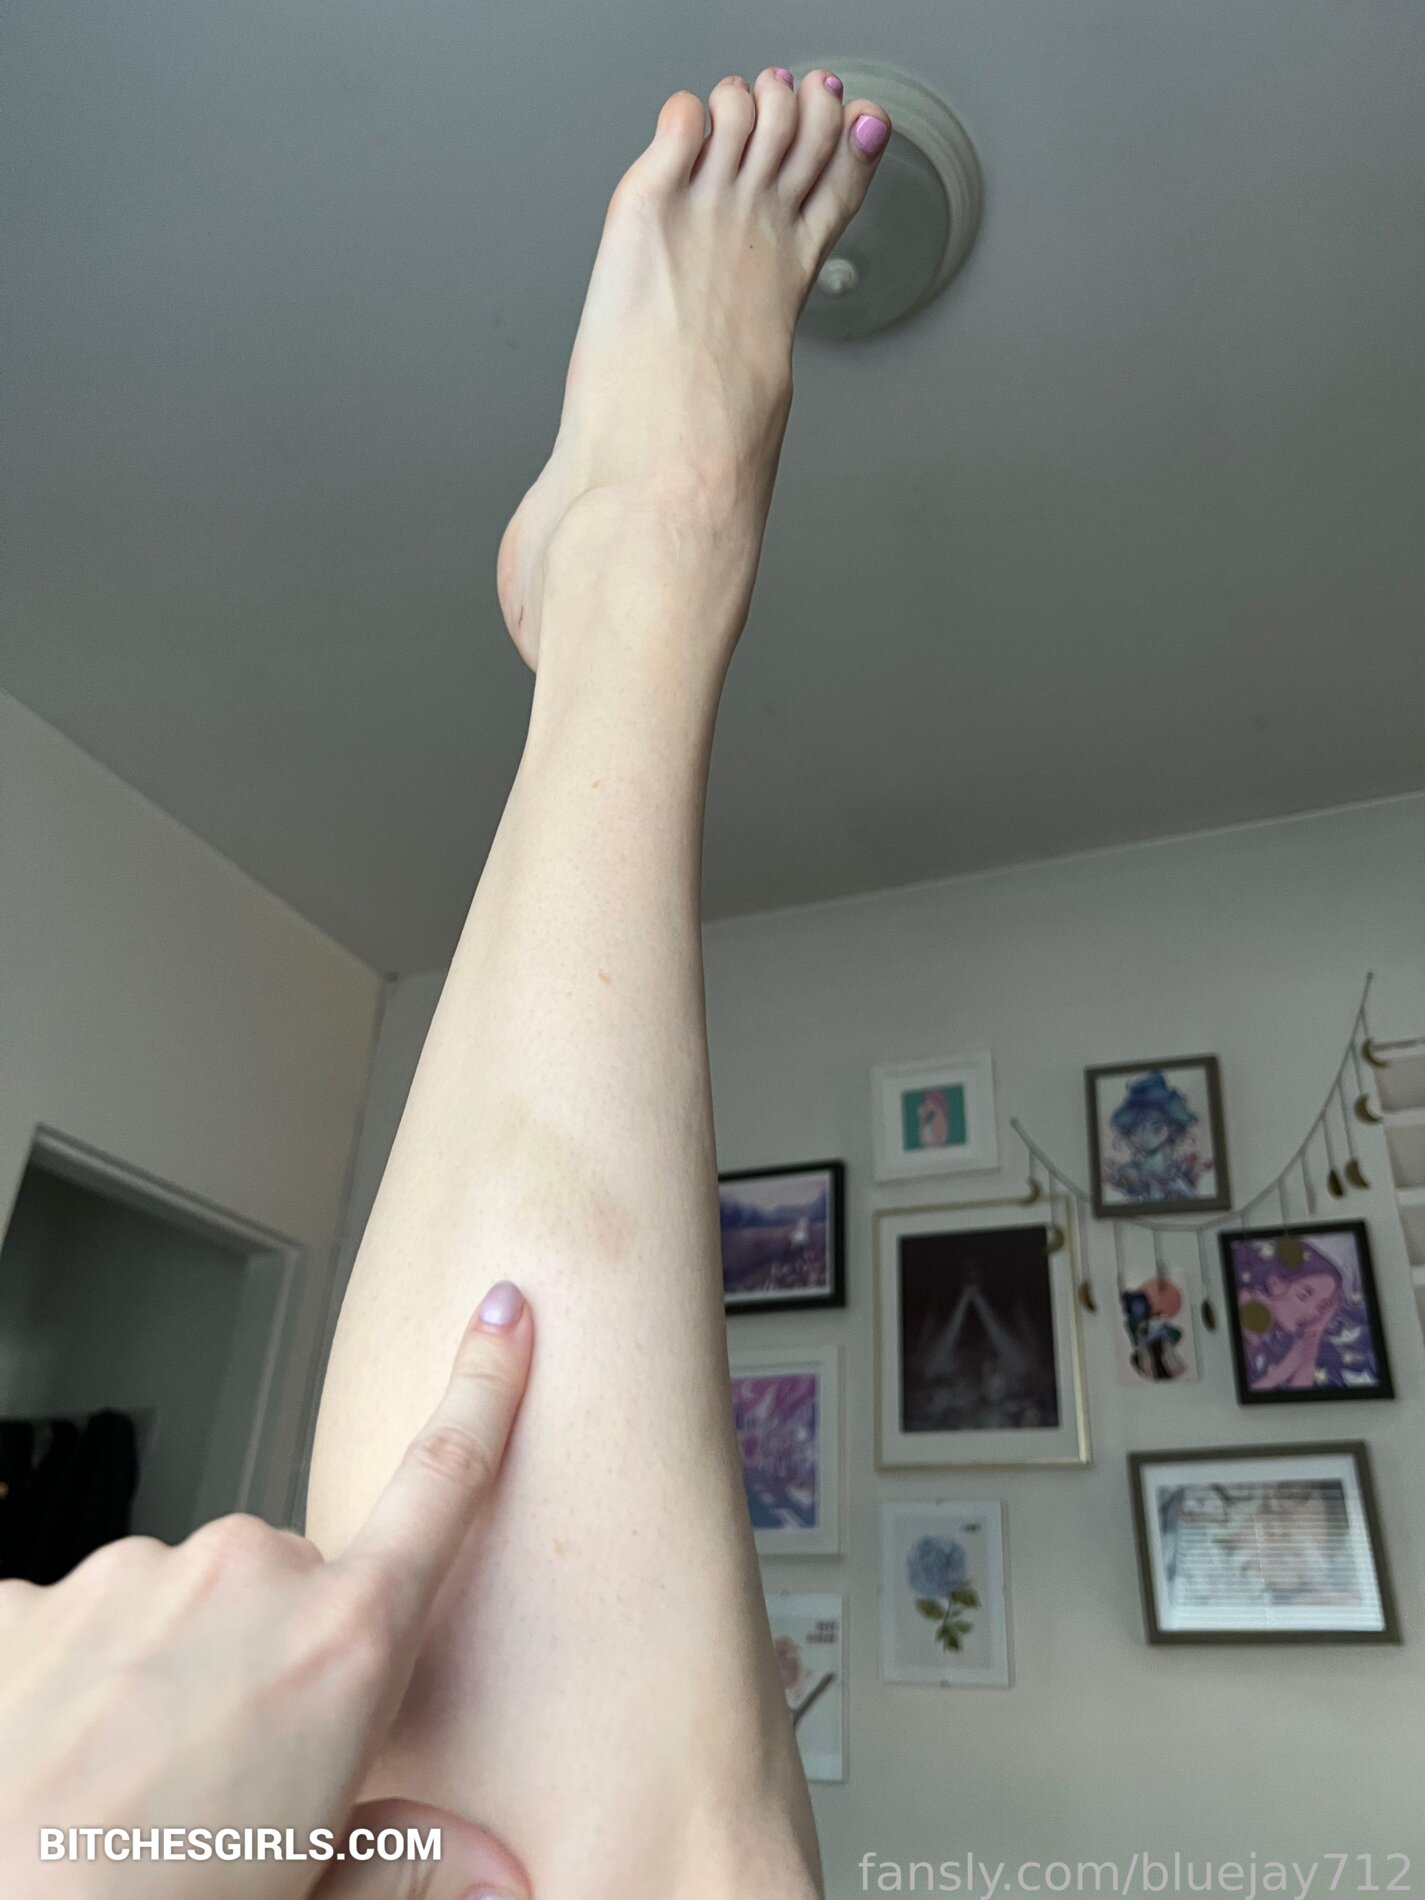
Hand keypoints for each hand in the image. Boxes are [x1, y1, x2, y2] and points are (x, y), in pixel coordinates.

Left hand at [0, 1281, 534, 1898]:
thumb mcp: (315, 1899)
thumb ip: (408, 1858)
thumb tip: (497, 1869)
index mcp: (343, 1648)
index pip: (443, 1483)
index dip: (485, 1388)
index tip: (503, 1314)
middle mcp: (241, 1579)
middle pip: (289, 1580)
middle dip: (272, 1654)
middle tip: (229, 1777)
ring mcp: (123, 1580)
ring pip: (176, 1603)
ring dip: (168, 1670)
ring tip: (127, 1792)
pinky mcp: (22, 1601)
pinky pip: (75, 1626)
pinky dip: (72, 1685)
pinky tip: (55, 1768)